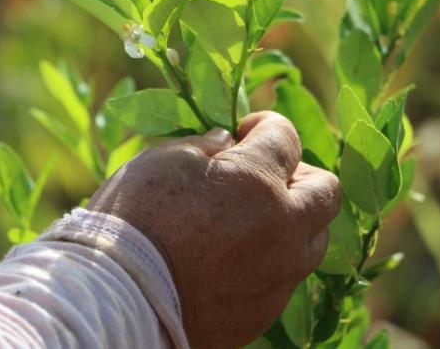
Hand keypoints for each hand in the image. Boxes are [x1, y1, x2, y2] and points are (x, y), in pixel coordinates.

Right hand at [87, 111, 340, 347]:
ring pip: (313, 239)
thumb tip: (226, 143)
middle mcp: (283, 229)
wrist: (114, 302)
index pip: (285, 137)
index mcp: (257, 181)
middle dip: (298, 173)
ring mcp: (278, 277)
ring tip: (251, 219)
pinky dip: (270, 260)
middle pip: (325, 191)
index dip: (264, 126)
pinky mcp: (264, 314)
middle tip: (262, 174)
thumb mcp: (161, 162)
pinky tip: (232, 258)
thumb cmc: (131, 221)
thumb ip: (204, 146)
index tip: (245, 130)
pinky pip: (285, 278)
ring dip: (292, 220)